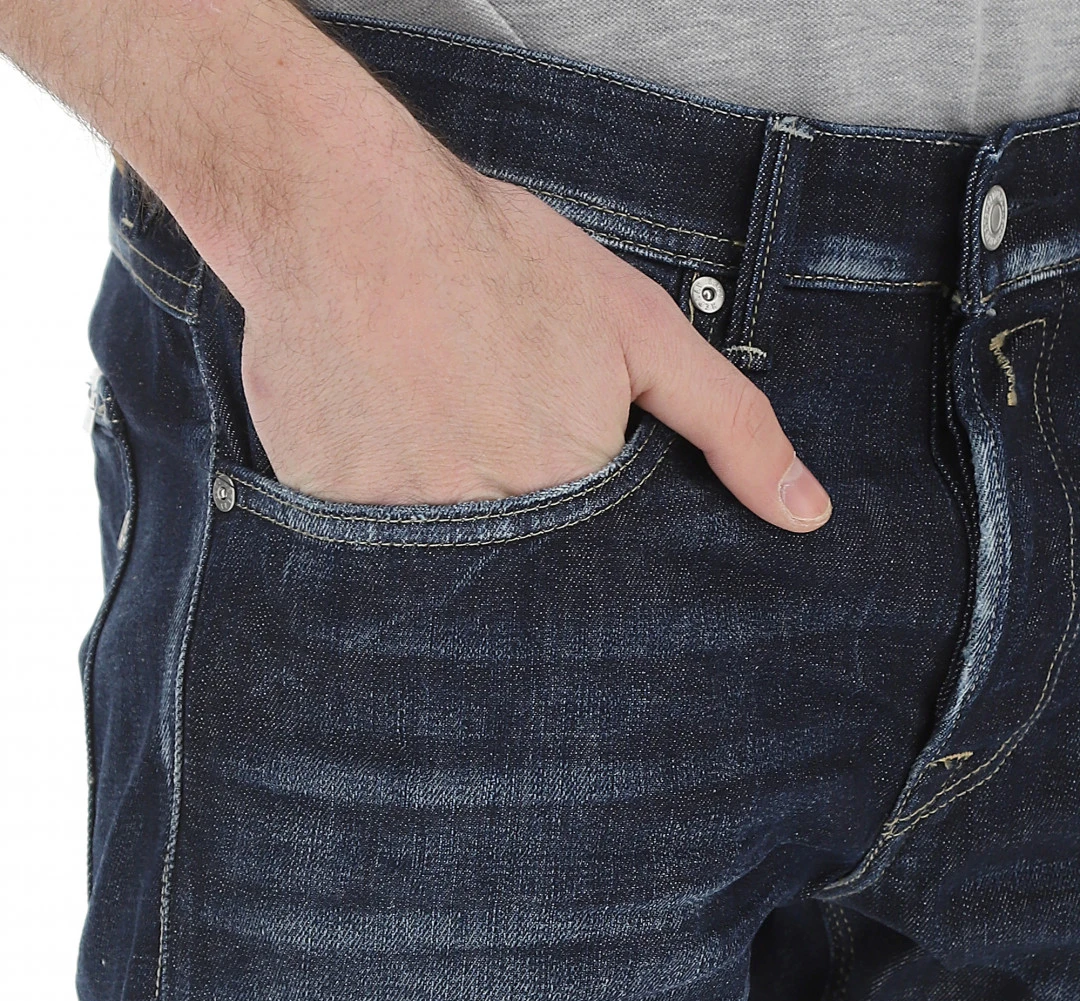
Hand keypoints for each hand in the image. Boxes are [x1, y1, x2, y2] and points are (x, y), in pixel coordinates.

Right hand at [239, 117, 831, 530]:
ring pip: (445, 568)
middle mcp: (485, 531)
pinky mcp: (329, 517)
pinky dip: (380, 502)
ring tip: (436, 429)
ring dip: (448, 516)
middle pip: (520, 582)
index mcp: (570, 497)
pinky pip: (369, 544)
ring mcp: (399, 528)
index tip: (560, 477)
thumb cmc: (501, 259)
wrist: (341, 209)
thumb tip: (808, 515)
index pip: (601, 575)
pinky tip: (381, 432)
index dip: (591, 540)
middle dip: (520, 534)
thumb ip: (731, 426)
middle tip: (489, 436)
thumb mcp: (642, 332)